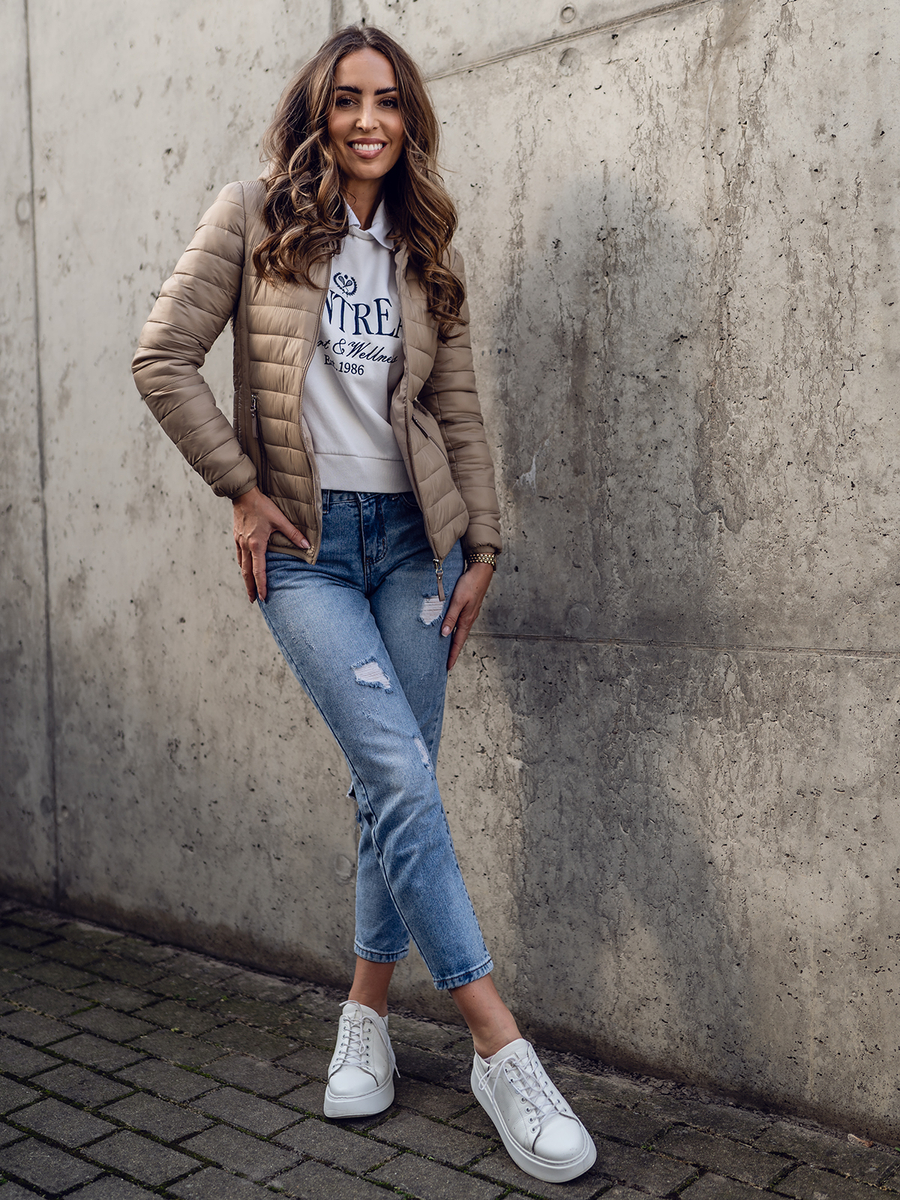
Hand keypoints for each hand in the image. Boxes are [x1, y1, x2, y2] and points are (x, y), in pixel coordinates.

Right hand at [232, 487, 308, 602]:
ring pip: (242, 565)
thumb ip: (294, 534)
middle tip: (253, 600)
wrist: (243, 494)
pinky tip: (245, 567)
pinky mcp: (237, 537)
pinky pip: (239, 555)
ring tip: (250, 587)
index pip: (259, 571)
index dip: (262, 585)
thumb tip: (307, 546)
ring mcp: (239, 542)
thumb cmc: (262, 506)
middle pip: (247, 572)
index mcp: (257, 544)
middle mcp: (246, 546)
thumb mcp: (280, 519)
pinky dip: (243, 565)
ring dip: (246, 578)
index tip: (263, 597)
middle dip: (250, 588)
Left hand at [442, 561, 493, 670]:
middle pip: (460, 639)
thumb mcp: (458, 601)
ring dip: (455, 642)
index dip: (452, 655)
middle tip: (447, 663)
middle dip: (454, 652)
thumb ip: (451, 617)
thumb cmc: (469, 584)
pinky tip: (452, 629)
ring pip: (461, 631)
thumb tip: (444, 634)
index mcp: (466, 619)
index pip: (458, 642)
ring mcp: (470, 613)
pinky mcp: (470, 607)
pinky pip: (462, 623)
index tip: (448, 667)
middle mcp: (469, 619)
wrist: (481, 570)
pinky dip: (456, 631)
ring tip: (448, 650)